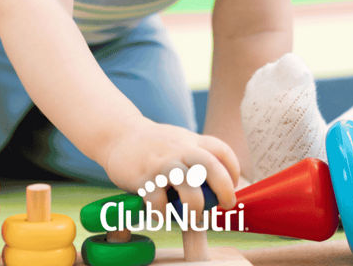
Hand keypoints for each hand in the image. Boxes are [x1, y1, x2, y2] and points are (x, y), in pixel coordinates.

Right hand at [100, 117, 240, 212]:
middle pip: (211, 166)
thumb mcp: (180, 141)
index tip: (233, 186)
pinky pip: (159, 202)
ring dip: (195, 206)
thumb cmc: (154, 145)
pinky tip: (162, 214)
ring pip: (188, 185)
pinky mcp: (144, 179)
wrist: (119, 134)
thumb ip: (197, 156)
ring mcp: (162, 164)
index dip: (233, 170)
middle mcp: (180, 150)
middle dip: (224, 189)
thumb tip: (217, 186)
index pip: (222, 151)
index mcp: (192, 141)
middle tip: (225, 205)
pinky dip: (164, 214)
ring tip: (193, 217)